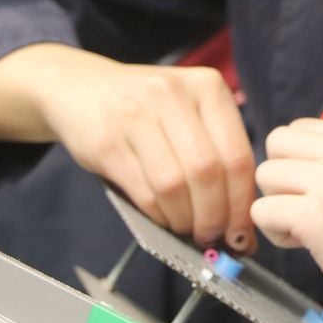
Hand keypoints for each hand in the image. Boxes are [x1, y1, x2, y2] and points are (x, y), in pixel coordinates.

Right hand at [0, 44, 257, 252]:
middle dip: (214, 217)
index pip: (238, 155)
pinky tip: (163, 217)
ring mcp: (137, 115)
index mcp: (207, 87)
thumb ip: (217, 155)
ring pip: (175, 186)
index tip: (242, 233)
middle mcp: (173, 95)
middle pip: (208, 173)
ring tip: (187, 228)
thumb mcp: (188, 113)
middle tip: (212, 236)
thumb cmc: (146, 110)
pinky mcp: (108, 141)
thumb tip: (242, 226)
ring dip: (185, 220)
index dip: (242, 203)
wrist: (80, 89)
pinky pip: (144, 192)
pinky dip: (159, 216)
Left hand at [252, 119, 322, 277]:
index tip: (319, 187)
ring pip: (265, 174)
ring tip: (305, 224)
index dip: (300, 159)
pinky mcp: (312, 214)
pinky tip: (301, 241)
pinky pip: (262, 211)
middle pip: (277, 142)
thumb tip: (301, 142)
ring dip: (277, 203)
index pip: (300, 128)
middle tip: (303, 202)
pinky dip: (275, 231)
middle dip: (281, 174)